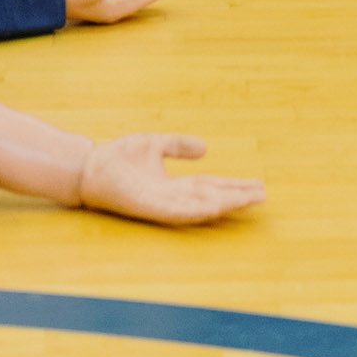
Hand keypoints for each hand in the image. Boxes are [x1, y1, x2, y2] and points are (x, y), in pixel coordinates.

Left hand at [76, 135, 263, 226]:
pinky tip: (216, 207)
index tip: (257, 185)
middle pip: (213, 197)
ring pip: (203, 206)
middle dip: (238, 196)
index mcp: (176, 184)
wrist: (92, 167)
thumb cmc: (119, 157)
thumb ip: (178, 146)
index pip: (212, 186)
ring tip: (249, 200)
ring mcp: (165, 204)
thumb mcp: (155, 144)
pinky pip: (181, 211)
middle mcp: (174, 196)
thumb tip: (206, 147)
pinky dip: (200, 210)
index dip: (234, 186)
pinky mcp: (153, 208)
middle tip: (264, 195)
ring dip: (226, 203)